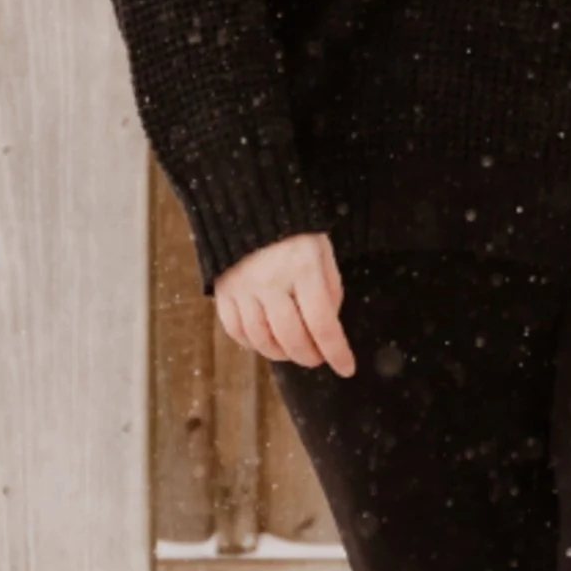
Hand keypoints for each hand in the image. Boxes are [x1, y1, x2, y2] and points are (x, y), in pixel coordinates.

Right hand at [214, 231, 356, 376]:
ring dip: (283, 354)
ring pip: (263, 340)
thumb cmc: (293, 230)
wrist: (248, 202)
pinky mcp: (223, 291)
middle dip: (310, 356)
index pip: (323, 323)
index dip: (337, 352)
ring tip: (294, 350)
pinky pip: (236, 331)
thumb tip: (328, 327)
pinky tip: (266, 340)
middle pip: (293, 339)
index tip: (347, 368)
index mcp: (303, 268)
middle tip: (318, 357)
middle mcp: (271, 281)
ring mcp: (243, 288)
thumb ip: (329, 288)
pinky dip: (253, 344)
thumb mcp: (322, 250)